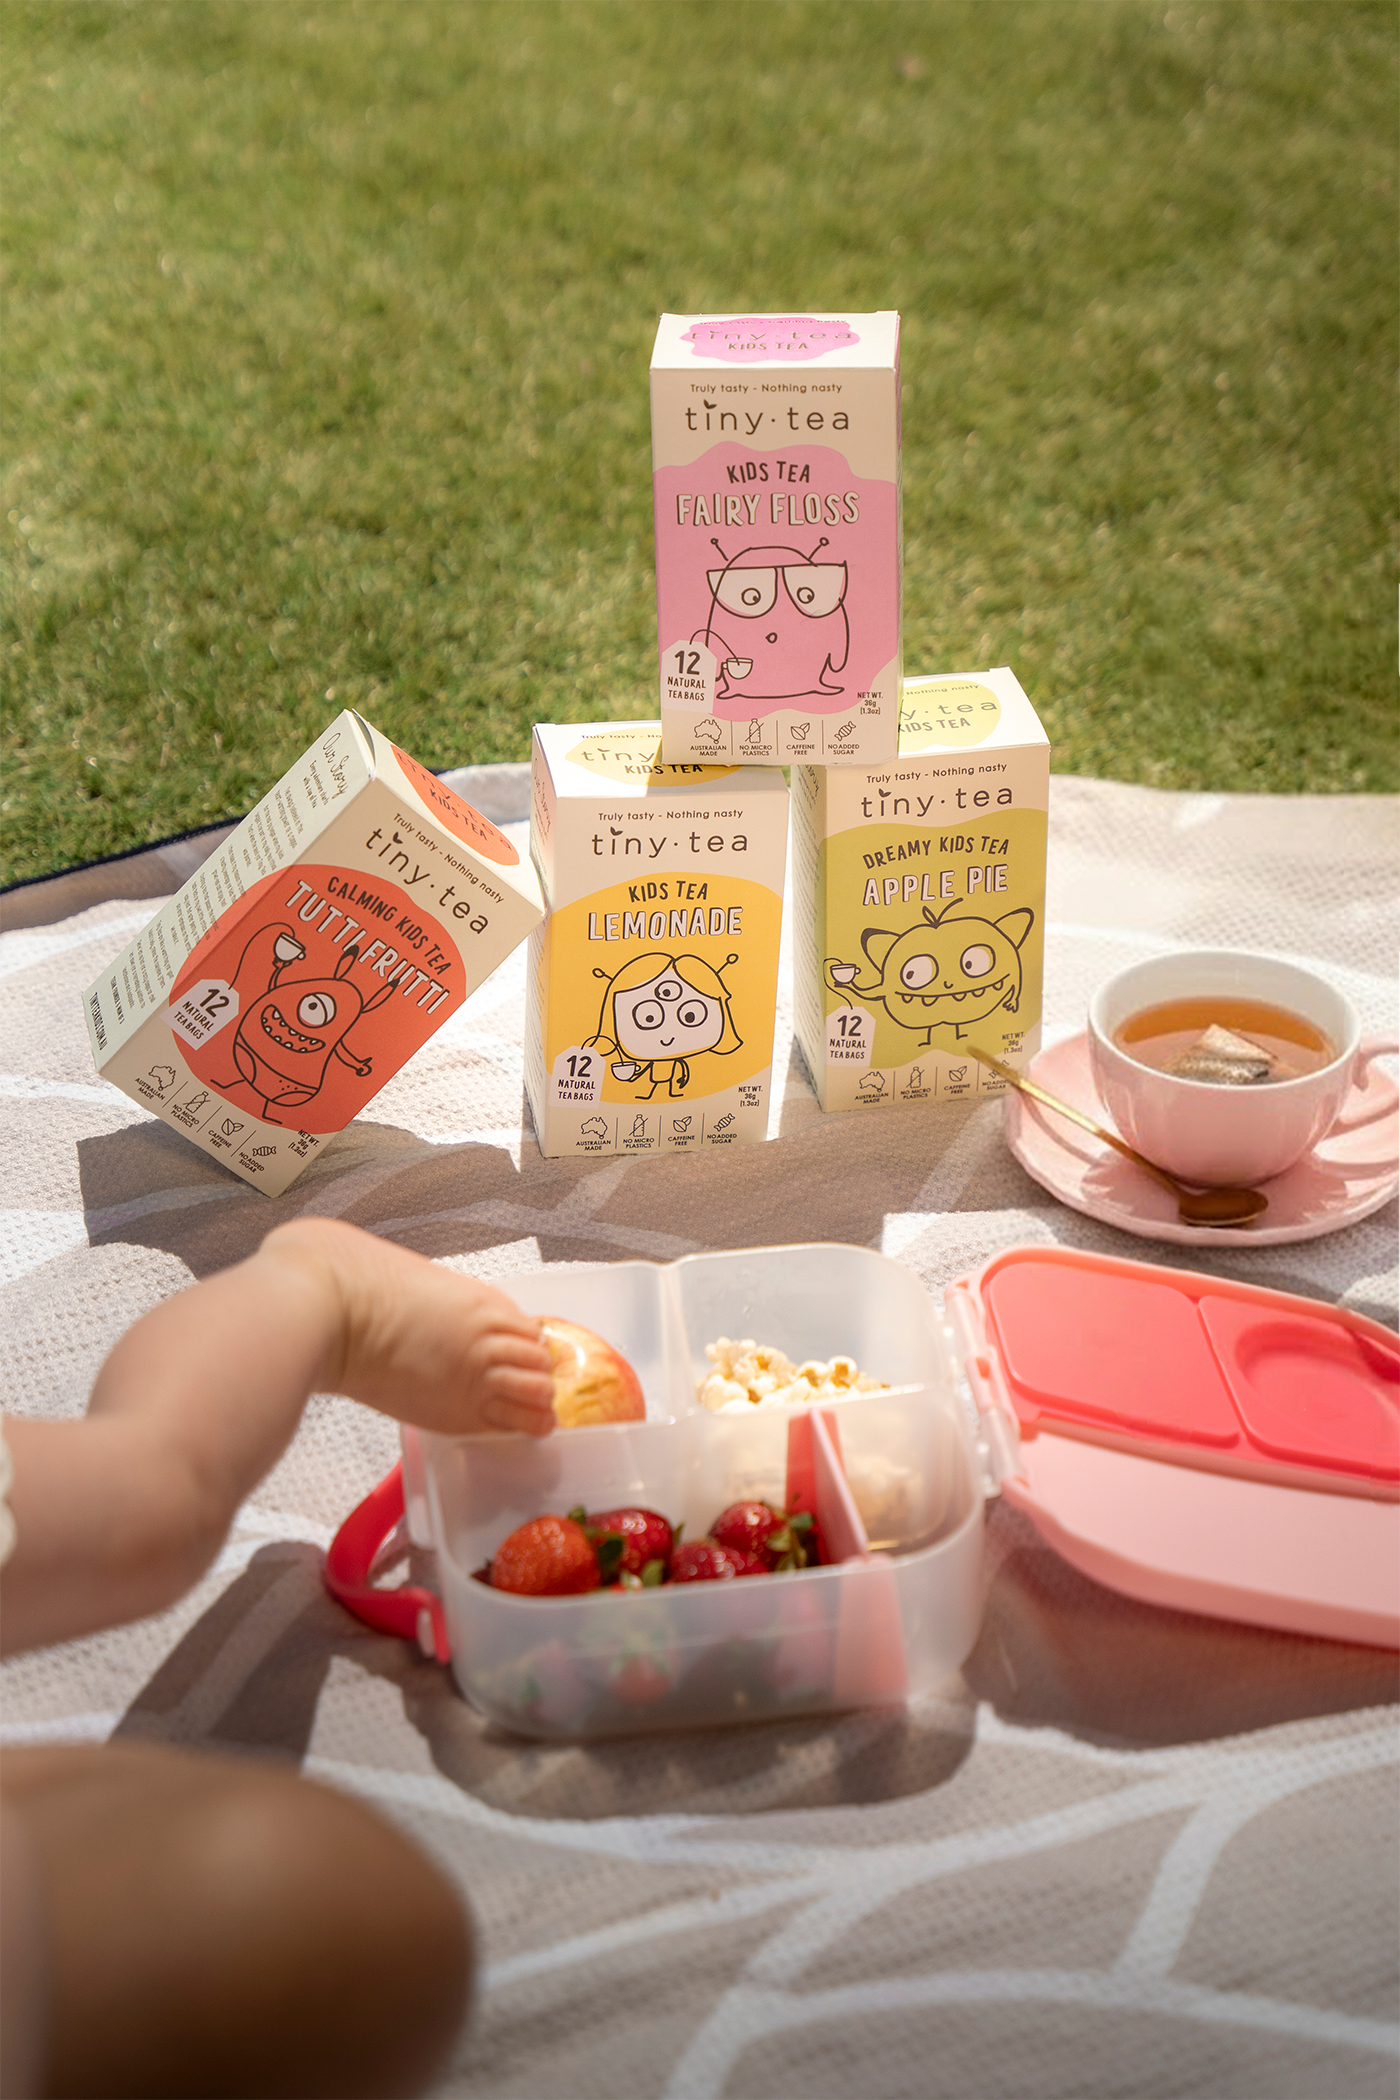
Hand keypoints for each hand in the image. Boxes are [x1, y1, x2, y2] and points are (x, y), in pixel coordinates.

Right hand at [263, 1220, 555, 1437]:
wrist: (330, 1308)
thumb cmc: (363, 1286)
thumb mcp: (426, 1288)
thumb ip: (451, 1308)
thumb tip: (450, 1320)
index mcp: (487, 1303)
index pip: (533, 1334)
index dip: (528, 1350)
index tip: (519, 1360)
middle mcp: (491, 1338)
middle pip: (542, 1366)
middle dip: (538, 1379)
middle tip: (525, 1391)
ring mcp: (476, 1377)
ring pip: (536, 1397)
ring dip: (534, 1406)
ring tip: (523, 1414)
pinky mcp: (454, 1412)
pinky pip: (504, 1426)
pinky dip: (515, 1427)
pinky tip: (511, 1429)